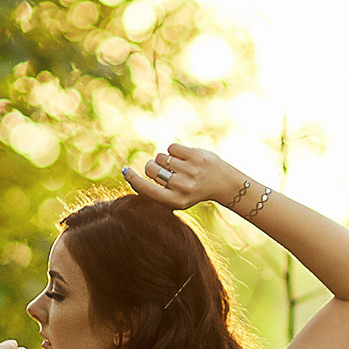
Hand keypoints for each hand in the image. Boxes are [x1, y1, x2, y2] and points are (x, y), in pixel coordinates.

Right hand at [122, 141, 249, 211]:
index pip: (146, 190)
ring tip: (180, 166)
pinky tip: (186, 158)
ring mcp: (190, 171)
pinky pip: (171, 148)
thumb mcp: (176, 197)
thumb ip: (156, 189)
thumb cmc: (193, 190)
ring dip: (165, 159)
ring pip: (161, 157)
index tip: (125, 171)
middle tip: (163, 169)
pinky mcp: (196, 156)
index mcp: (175, 201)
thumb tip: (126, 174)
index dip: (133, 179)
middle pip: (151, 168)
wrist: (223, 183)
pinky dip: (175, 151)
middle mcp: (182, 187)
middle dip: (152, 165)